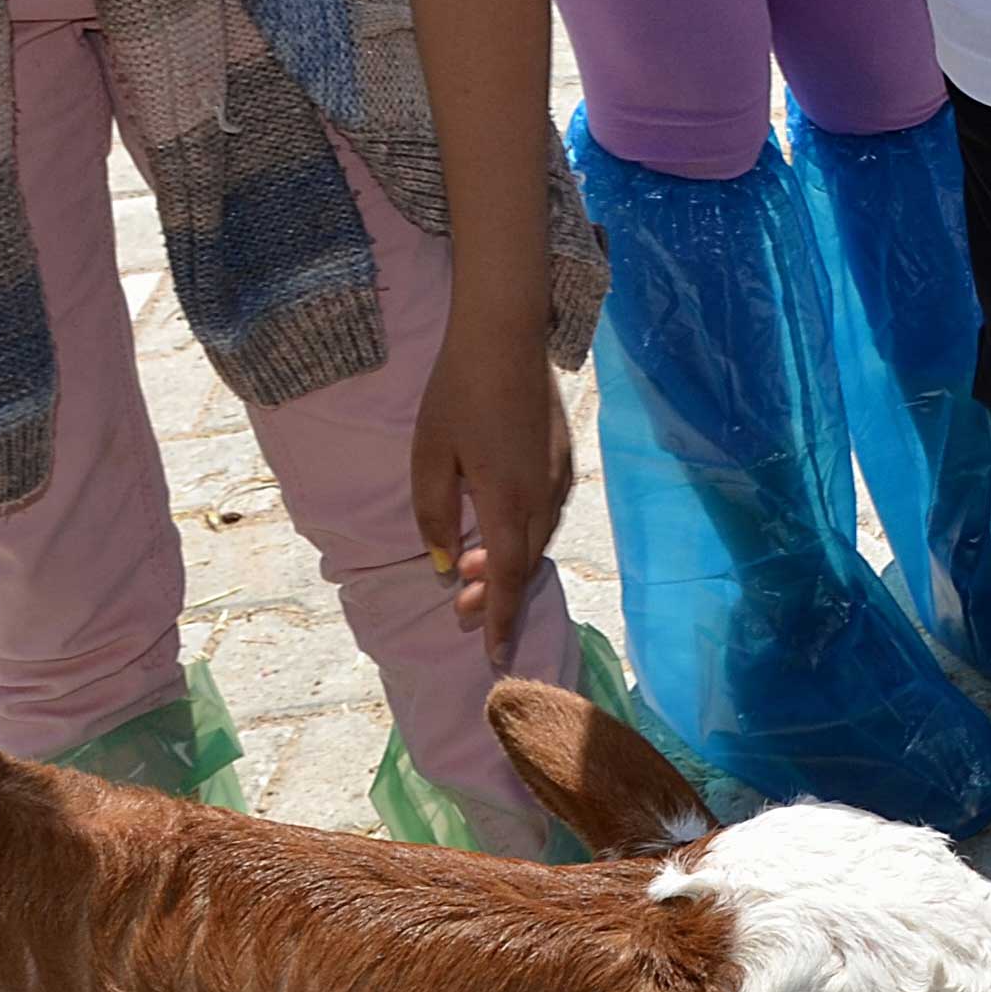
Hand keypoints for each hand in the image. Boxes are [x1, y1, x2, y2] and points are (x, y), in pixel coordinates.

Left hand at [410, 339, 572, 667]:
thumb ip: (435, 516)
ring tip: (475, 572)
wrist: (505, 335)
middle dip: (497, 595)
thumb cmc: (457, 393)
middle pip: (525, 564)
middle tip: (462, 612)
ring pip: (538, 540)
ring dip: (509, 563)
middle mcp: (542, 498)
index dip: (501, 620)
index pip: (508, 579)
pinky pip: (546, 514)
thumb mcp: (428, 457)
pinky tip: (501, 528)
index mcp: (508, 503)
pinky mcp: (562, 459)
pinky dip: (523, 535)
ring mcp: (557, 478)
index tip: (495, 656)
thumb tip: (448, 562)